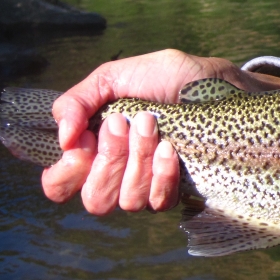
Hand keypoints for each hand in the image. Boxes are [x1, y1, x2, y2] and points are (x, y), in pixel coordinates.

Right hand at [42, 49, 279, 214]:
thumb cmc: (171, 79)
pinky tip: (170, 149)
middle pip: (93, 199)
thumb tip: (63, 136)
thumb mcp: (120, 76)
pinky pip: (158, 202)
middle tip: (124, 122)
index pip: (60, 185)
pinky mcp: (179, 194)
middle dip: (107, 158)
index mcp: (96, 149)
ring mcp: (149, 188)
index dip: (63, 173)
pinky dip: (160, 174)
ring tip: (152, 124)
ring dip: (136, 160)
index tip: (84, 144)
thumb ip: (79, 100)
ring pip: (125, 201)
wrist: (220, 84)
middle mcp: (119, 175)